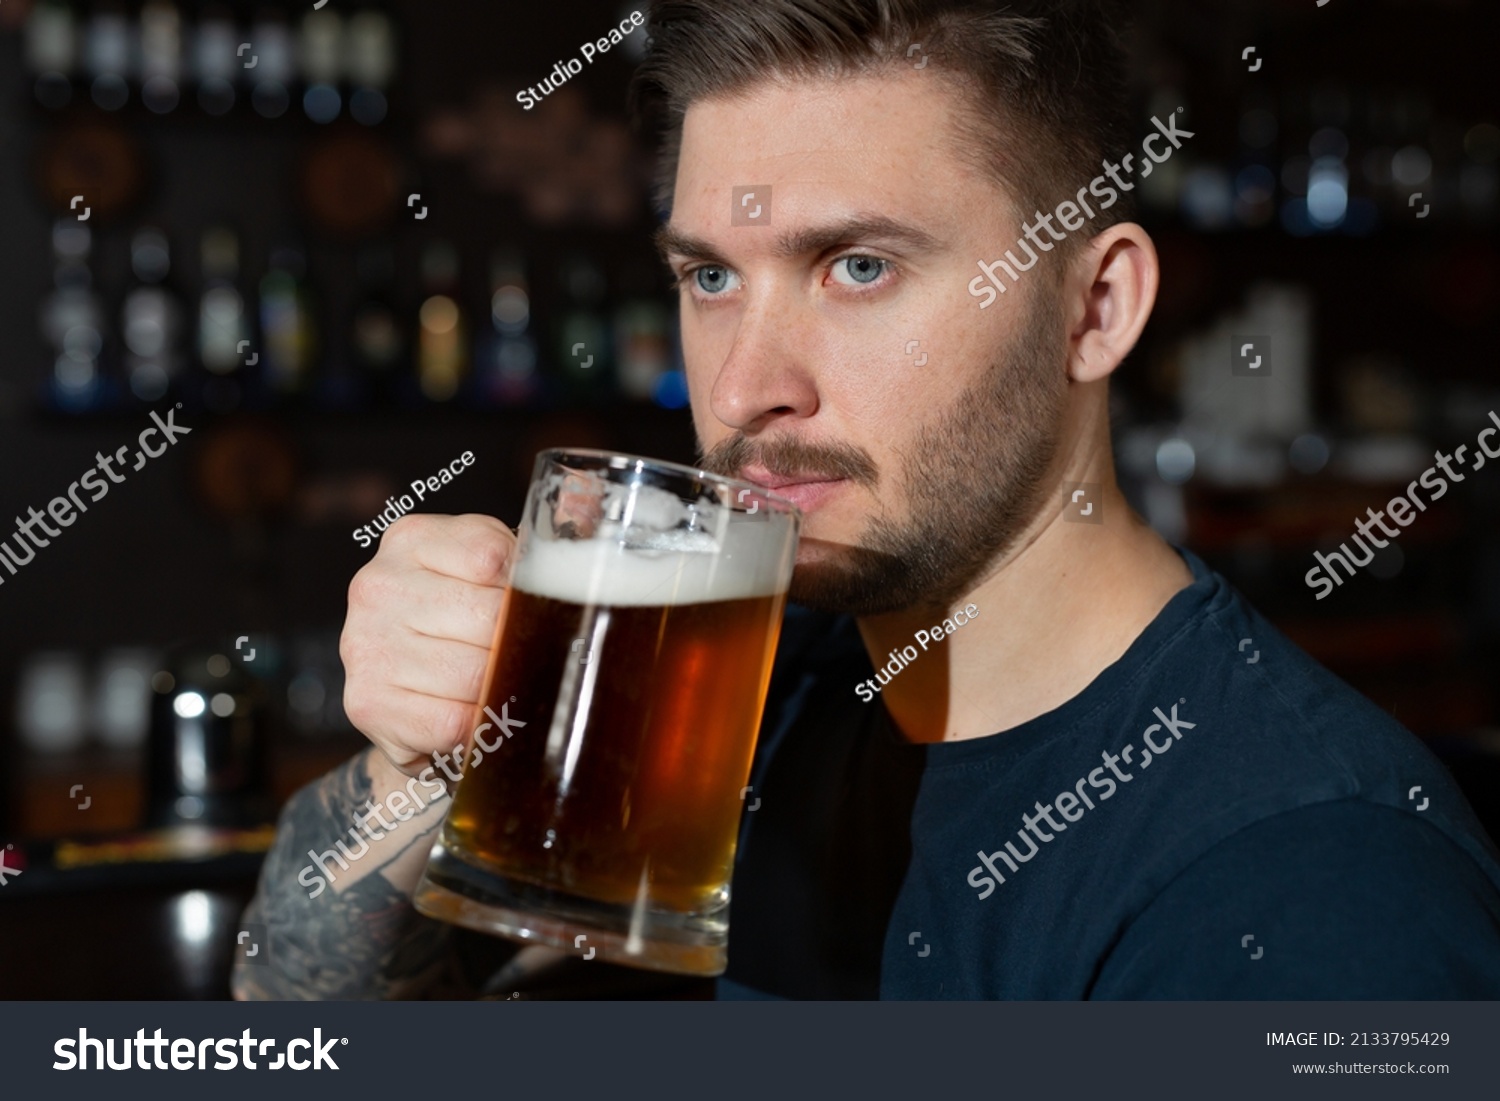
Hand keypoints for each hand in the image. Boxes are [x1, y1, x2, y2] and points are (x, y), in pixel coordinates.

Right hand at [341, 514, 513, 775]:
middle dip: (520, 645)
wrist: (403, 687)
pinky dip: (477, 724)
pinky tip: (478, 714)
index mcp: (412, 539)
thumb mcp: (486, 569)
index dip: (527, 588)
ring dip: (502, 688)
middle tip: (531, 657)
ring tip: (505, 685)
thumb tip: (592, 541)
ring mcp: (365, 642)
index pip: (491, 557)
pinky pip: (450, 721)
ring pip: (473, 674)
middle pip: (488, 619)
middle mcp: (379, 584)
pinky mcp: (367, 701)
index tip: (533, 607)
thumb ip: (532, 549)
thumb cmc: (458, 620)